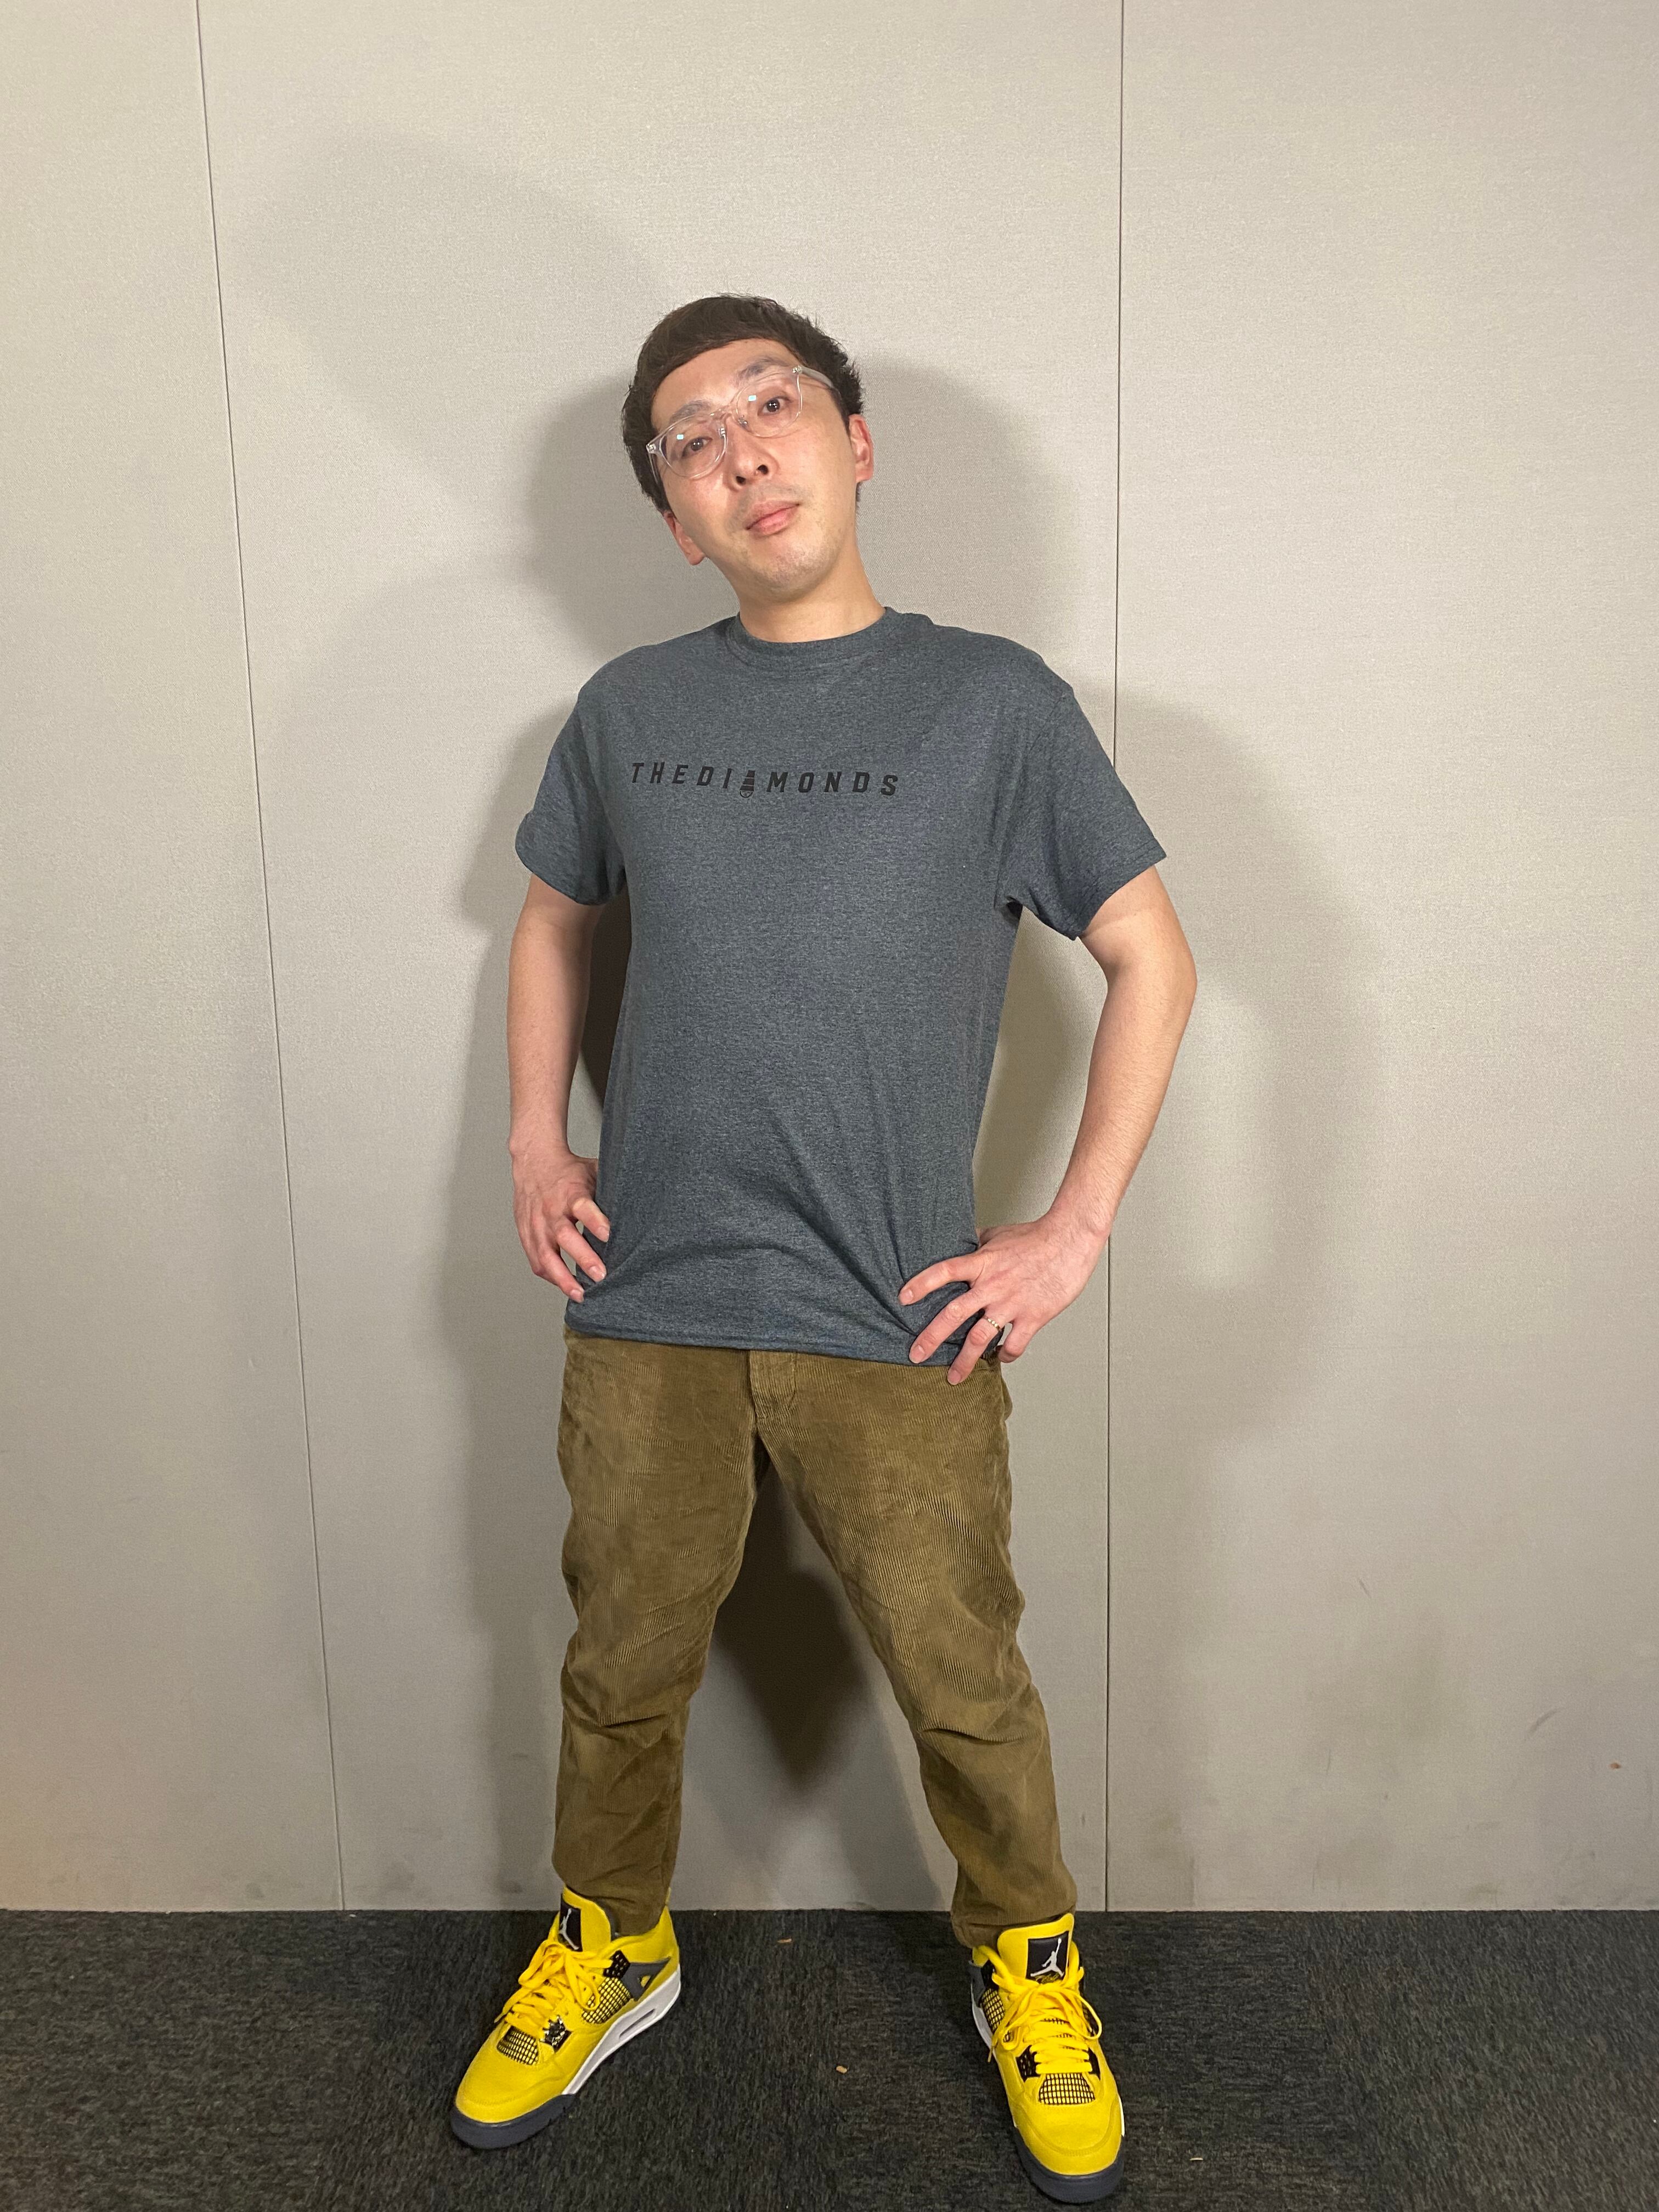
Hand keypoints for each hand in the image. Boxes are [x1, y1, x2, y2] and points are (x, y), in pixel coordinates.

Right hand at [510, 1135, 609, 1301]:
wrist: (534, 1161)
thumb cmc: (570, 1172)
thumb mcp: (594, 1172)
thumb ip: (611, 1192)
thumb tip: (639, 1209)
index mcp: (571, 1192)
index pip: (583, 1207)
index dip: (595, 1221)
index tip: (609, 1236)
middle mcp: (552, 1210)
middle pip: (565, 1236)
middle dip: (583, 1258)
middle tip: (601, 1276)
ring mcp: (536, 1224)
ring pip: (546, 1255)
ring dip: (563, 1277)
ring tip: (580, 1294)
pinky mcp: (526, 1234)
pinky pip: (536, 1260)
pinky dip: (550, 1276)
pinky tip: (564, 1285)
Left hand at [898, 1212, 1106, 1383]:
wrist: (1070, 1241)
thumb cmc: (1036, 1237)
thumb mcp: (998, 1235)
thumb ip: (976, 1244)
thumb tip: (959, 1245)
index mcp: (981, 1263)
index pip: (944, 1271)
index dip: (921, 1284)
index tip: (903, 1299)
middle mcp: (992, 1286)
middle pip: (954, 1314)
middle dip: (931, 1338)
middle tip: (916, 1355)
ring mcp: (1011, 1304)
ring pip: (980, 1339)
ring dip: (964, 1361)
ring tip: (954, 1377)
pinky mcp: (1033, 1317)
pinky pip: (1013, 1345)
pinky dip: (1005, 1356)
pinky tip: (1000, 1359)